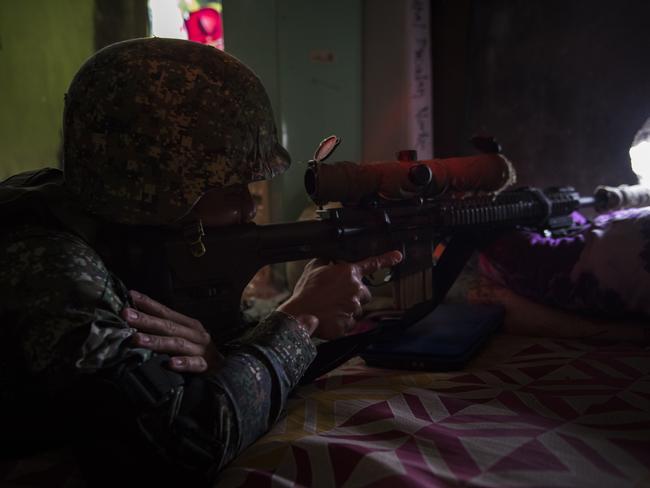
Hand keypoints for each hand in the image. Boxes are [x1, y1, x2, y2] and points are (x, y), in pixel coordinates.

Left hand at [121, 290, 222, 372]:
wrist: (224, 371)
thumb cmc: (197, 354)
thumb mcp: (182, 339)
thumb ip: (164, 332)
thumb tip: (135, 325)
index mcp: (188, 325)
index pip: (166, 312)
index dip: (148, 304)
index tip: (130, 296)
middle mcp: (195, 334)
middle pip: (168, 325)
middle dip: (146, 320)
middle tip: (126, 315)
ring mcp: (201, 349)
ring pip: (177, 344)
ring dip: (156, 341)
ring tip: (136, 339)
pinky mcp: (206, 366)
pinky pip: (194, 364)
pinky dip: (183, 363)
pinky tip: (170, 364)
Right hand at [277, 250, 402, 339]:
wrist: (299, 313)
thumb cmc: (306, 291)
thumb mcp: (314, 268)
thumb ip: (327, 261)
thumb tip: (332, 260)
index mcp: (349, 273)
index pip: (371, 264)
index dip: (386, 259)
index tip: (398, 256)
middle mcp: (355, 289)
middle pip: (365, 293)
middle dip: (355, 295)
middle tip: (337, 297)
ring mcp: (354, 307)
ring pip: (358, 309)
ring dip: (348, 309)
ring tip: (330, 308)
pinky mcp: (349, 324)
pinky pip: (350, 323)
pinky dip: (342, 322)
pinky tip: (330, 318)